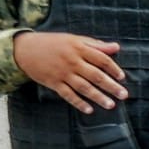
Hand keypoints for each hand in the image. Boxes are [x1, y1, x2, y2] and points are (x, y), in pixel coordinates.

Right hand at [12, 31, 127, 114]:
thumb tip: (116, 47)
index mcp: (79, 48)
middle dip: (111, 86)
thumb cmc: (52, 43)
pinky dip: (78, 103)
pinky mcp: (53, 83)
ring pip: (84, 87)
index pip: (101, 59)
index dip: (114, 69)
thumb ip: (95, 44)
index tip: (122, 78)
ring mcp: (62, 73)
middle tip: (124, 95)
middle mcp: (72, 61)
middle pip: (96, 75)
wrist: (24, 48)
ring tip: (111, 105)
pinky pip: (68, 95)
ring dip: (98, 97)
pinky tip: (89, 110)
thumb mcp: (74, 39)